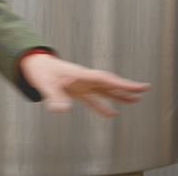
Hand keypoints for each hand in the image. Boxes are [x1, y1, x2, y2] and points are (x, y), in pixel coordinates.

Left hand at [20, 54, 150, 116]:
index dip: (123, 84)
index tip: (140, 86)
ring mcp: (80, 85)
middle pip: (109, 83)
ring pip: (103, 91)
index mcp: (80, 75)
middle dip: (126, 87)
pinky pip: (92, 99)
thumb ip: (54, 97)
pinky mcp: (75, 90)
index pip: (106, 79)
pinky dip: (102, 107)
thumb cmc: (39, 70)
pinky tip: (112, 114)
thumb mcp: (44, 84)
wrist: (32, 63)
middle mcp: (83, 79)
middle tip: (144, 90)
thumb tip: (62, 110)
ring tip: (135, 101)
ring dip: (118, 96)